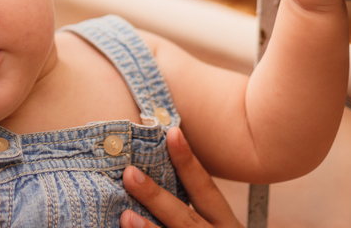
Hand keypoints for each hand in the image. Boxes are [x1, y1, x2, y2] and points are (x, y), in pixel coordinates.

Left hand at [120, 127, 241, 227]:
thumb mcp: (216, 226)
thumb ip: (192, 209)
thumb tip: (152, 171)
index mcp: (225, 226)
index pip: (205, 189)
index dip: (188, 161)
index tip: (171, 133)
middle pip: (185, 219)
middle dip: (156, 196)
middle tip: (129, 173)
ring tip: (125, 217)